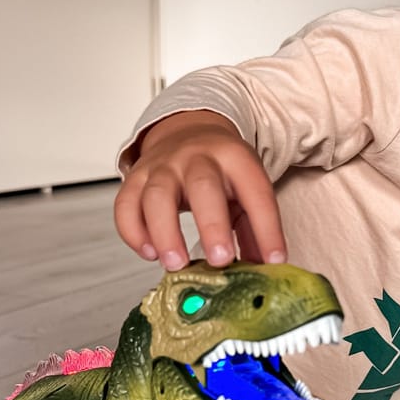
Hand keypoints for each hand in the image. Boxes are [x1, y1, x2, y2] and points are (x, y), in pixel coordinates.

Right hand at [114, 110, 286, 269]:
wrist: (187, 131)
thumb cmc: (221, 170)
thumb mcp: (247, 190)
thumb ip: (256, 229)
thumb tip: (264, 268)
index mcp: (235, 158)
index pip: (256, 193)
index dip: (267, 229)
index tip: (274, 260)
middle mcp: (197, 158)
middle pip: (203, 187)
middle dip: (212, 227)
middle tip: (220, 261)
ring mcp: (163, 166)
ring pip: (157, 195)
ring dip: (165, 233)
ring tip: (176, 265)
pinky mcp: (136, 178)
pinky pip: (126, 204)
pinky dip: (133, 232)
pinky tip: (149, 253)